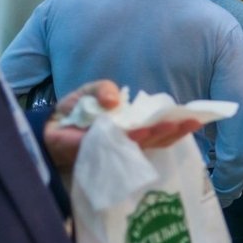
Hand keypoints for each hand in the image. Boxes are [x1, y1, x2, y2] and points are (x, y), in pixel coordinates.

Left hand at [44, 81, 201, 169]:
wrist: (45, 127)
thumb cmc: (73, 112)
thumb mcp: (92, 91)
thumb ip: (105, 89)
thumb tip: (116, 99)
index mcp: (132, 128)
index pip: (160, 128)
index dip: (178, 124)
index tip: (198, 117)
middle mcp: (128, 142)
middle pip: (157, 139)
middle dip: (175, 130)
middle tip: (193, 120)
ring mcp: (115, 150)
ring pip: (142, 144)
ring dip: (157, 134)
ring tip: (171, 125)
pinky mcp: (98, 154)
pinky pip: (117, 147)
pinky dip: (130, 139)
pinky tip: (141, 132)